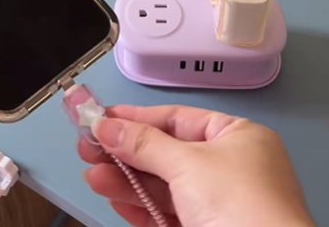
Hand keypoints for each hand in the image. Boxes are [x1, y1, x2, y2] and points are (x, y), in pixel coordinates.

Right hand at [79, 105, 315, 226]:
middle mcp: (228, 167)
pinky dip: (138, 206)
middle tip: (88, 146)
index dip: (137, 117)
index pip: (177, 119)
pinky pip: (165, 213)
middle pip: (165, 152)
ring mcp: (217, 203)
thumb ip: (144, 144)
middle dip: (125, 151)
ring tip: (92, 174)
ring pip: (162, 185)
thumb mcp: (189, 164)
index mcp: (237, 138)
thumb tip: (108, 125)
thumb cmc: (243, 208)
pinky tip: (113, 197)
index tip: (103, 117)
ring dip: (125, 180)